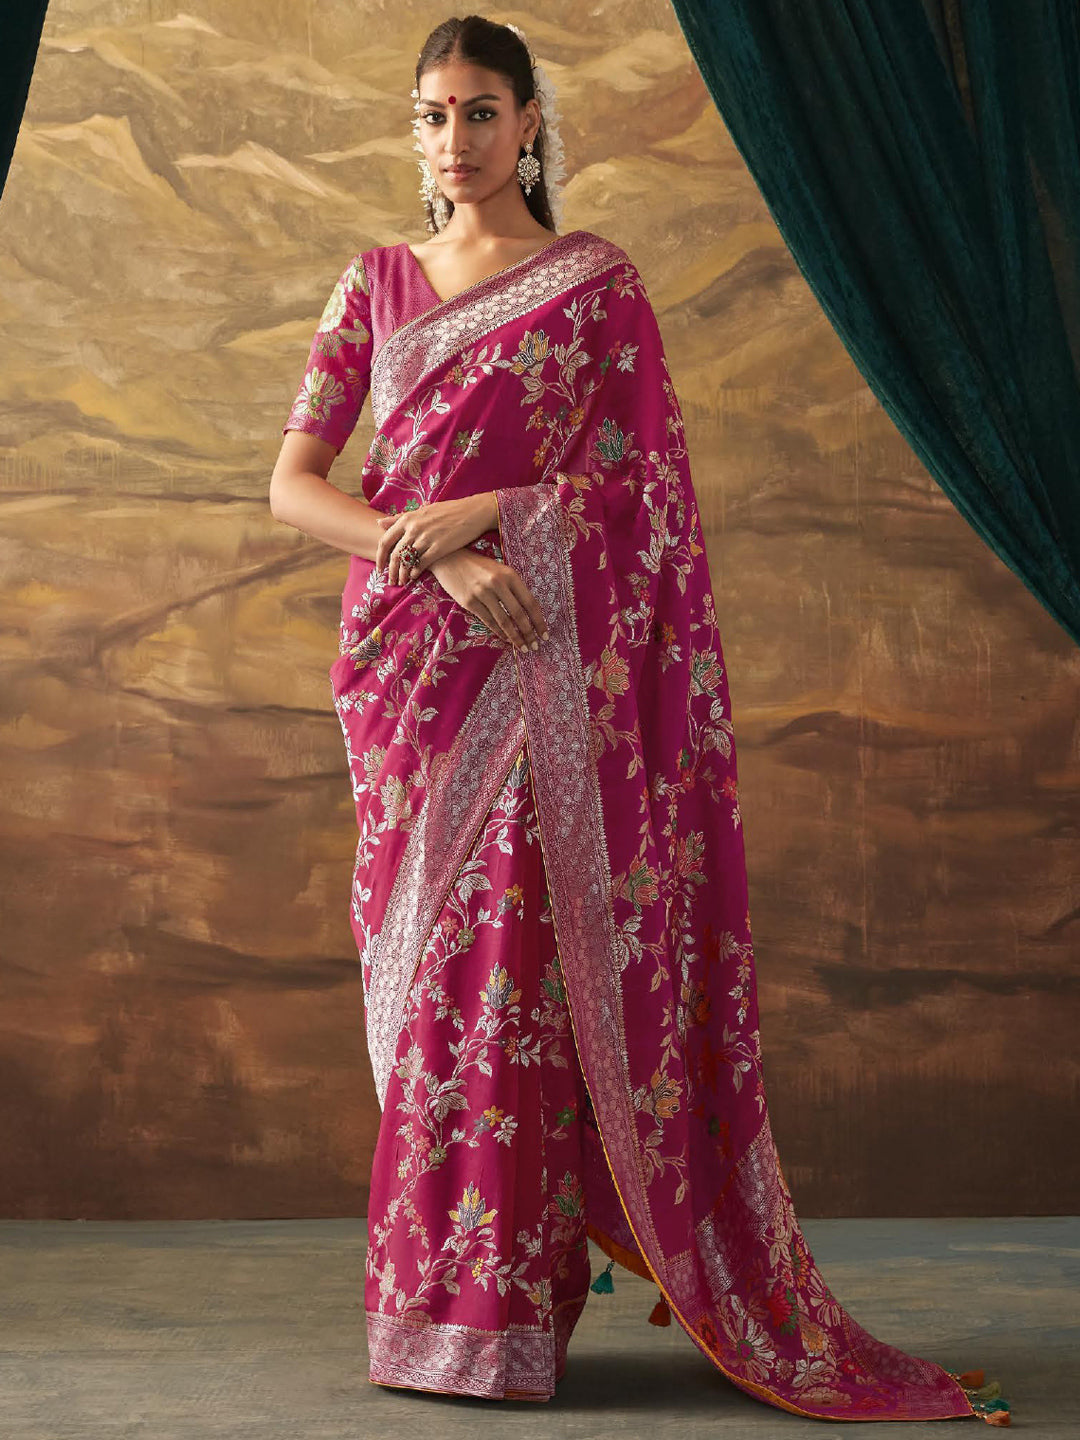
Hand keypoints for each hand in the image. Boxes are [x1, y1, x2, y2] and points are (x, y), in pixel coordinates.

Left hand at [374, 494, 496, 585]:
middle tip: (390, 580)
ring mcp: (426, 538)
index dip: (380, 557)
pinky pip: (421, 564)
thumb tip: (379, 522)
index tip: (380, 567)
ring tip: (402, 582)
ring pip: (407, 561)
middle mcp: (414, 528)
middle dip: (390, 571)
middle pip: (394, 555)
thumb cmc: (447, 511)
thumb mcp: (422, 511)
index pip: (385, 541)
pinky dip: (415, 572)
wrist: (472, 512)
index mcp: (407, 518)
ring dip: (402, 574)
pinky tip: (414, 577)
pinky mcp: (439, 548)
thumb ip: (400, 518)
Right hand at [429, 549, 548, 650]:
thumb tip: (528, 613)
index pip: (530, 602)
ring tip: (522, 647)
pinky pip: (488, 621)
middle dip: (529, 633)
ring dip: (515, 638)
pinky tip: (506, 640)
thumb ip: (513, 588)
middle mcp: (497, 584)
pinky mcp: (469, 602)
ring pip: (504, 621)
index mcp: (510, 575)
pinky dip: (499, 633)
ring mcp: (482, 593)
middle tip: (535, 646)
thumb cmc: (479, 566)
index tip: (545, 634)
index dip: (539, 620)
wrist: (450, 559)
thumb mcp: (500, 571)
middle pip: (518, 614)